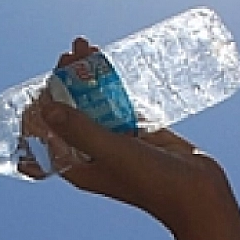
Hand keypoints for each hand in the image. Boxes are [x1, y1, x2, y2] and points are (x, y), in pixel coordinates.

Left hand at [37, 38, 237, 233]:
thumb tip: (46, 109)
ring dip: (87, 77)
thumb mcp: (112, 153)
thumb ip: (81, 131)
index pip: (46, 136)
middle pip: (69, 113)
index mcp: (78, 166)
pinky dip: (111, 83)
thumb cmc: (153, 183)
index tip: (43, 84)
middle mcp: (92, 153)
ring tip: (85, 47)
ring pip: (94, 103)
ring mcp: (115, 141)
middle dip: (65, 83)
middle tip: (67, 56)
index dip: (40, 110)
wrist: (199, 192)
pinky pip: (117, 102)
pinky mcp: (137, 130)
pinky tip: (107, 62)